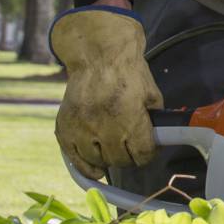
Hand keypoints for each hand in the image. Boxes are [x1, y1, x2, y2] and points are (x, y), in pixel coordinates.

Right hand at [50, 5, 162, 178]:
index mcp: (129, 117)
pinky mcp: (64, 127)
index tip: (148, 151)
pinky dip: (84, 165)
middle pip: (120, 161)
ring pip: (97, 162)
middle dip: (129, 158)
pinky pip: (73, 157)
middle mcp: (104, 126)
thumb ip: (155, 121)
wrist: (98, 55)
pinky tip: (94, 168)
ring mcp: (82, 128)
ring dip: (107, 160)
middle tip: (130, 150)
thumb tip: (159, 141)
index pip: (142, 155)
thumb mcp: (151, 95)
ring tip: (113, 151)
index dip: (148, 155)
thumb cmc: (128, 73)